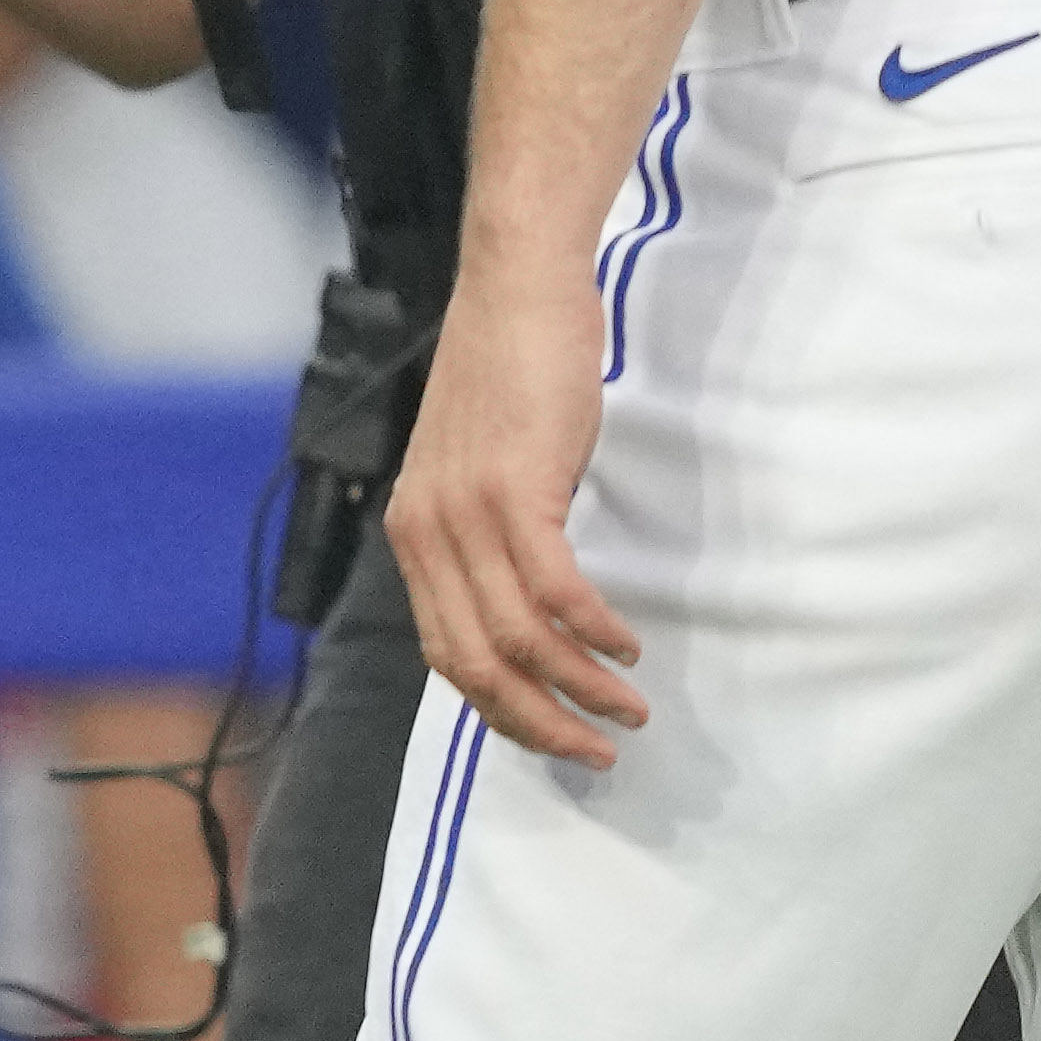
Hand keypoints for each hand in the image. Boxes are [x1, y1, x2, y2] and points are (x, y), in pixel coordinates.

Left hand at [387, 269, 639, 764]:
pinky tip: (624, 646)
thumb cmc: (508, 374)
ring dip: (580, 686)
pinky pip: (553, 588)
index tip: (553, 735)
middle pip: (476, 664)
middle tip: (598, 748)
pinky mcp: (513, 488)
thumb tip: (523, 605)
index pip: (445, 654)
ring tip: (627, 707)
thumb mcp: (476, 467)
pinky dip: (592, 629)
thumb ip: (483, 534)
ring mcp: (464, 512)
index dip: (501, 708)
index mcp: (413, 535)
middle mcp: (425, 532)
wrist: (515, 291)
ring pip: (517, 636)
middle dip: (540, 721)